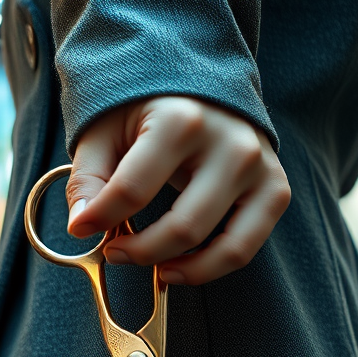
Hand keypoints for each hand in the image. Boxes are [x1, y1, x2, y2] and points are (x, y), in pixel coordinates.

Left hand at [66, 96, 289, 284]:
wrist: (204, 88)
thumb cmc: (149, 112)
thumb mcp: (107, 130)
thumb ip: (89, 176)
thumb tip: (82, 226)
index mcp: (181, 119)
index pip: (132, 190)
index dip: (99, 219)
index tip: (82, 229)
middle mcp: (230, 143)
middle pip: (181, 228)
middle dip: (139, 252)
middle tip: (115, 251)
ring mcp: (259, 168)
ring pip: (222, 248)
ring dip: (177, 267)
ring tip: (151, 267)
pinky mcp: (275, 188)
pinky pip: (244, 249)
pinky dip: (209, 268)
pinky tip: (179, 266)